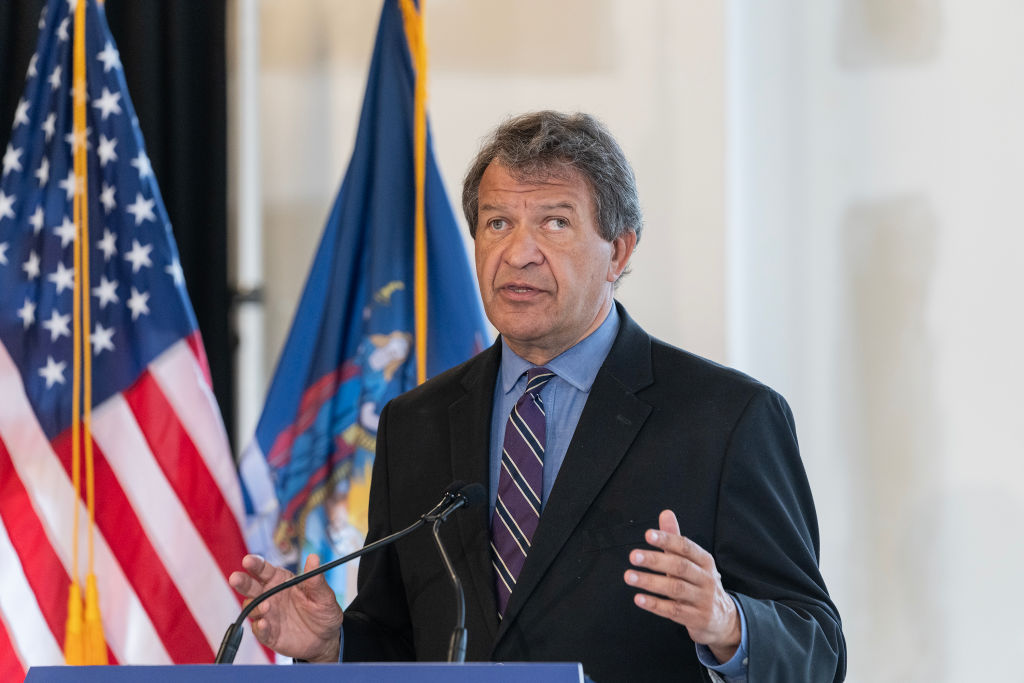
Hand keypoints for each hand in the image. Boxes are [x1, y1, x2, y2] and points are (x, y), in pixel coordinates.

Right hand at [228, 553, 344, 661]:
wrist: (326, 638)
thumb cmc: (323, 611)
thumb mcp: (324, 595)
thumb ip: (316, 579)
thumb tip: (314, 558)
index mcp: (280, 581)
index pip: (264, 569)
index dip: (254, 564)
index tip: (248, 560)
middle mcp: (270, 596)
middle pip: (250, 586)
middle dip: (241, 581)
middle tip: (235, 578)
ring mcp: (268, 615)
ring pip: (251, 608)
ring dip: (255, 606)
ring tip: (266, 606)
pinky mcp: (269, 634)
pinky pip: (259, 630)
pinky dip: (259, 627)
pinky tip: (264, 624)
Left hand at [623, 510, 740, 663]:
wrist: (722, 618)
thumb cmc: (700, 584)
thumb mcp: (691, 562)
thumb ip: (675, 540)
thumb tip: (665, 513)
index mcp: (705, 561)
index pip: (686, 547)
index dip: (667, 540)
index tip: (648, 534)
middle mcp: (706, 578)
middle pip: (680, 567)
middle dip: (655, 560)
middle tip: (633, 556)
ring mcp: (703, 600)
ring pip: (675, 589)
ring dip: (650, 582)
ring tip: (629, 576)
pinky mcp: (696, 618)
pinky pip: (673, 611)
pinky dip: (655, 604)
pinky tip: (639, 598)